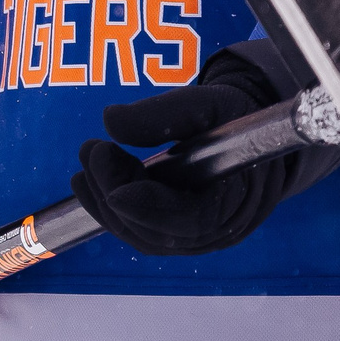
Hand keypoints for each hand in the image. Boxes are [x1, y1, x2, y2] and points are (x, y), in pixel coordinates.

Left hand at [72, 42, 323, 256]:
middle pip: (156, 231)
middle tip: (92, 150)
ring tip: (89, 156)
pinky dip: (110, 207)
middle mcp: (217, 230)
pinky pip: (139, 229)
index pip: (191, 219)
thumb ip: (164, 113)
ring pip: (141, 234)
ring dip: (106, 200)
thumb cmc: (234, 117)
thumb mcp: (206, 104)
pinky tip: (89, 179)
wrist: (250, 133)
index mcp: (237, 199)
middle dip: (115, 194)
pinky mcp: (175, 231)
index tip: (114, 190)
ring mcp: (195, 237)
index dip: (149, 209)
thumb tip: (110, 120)